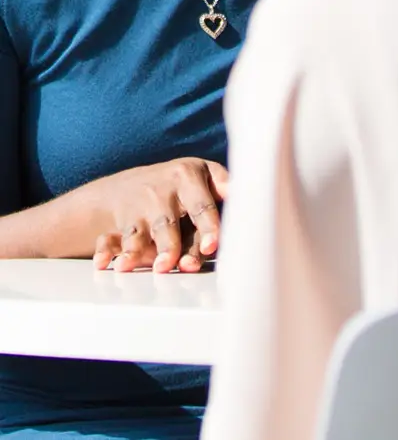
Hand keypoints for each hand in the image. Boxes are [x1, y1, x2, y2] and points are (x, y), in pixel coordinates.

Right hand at [90, 158, 227, 273]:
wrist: (126, 186)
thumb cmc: (179, 189)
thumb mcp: (203, 179)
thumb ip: (222, 195)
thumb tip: (243, 216)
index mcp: (190, 175)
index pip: (202, 204)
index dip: (208, 225)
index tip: (212, 245)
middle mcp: (163, 188)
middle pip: (168, 222)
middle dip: (173, 245)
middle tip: (183, 266)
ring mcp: (140, 204)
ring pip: (142, 232)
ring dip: (144, 252)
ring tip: (156, 269)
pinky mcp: (121, 220)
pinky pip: (112, 238)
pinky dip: (108, 251)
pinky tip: (107, 264)